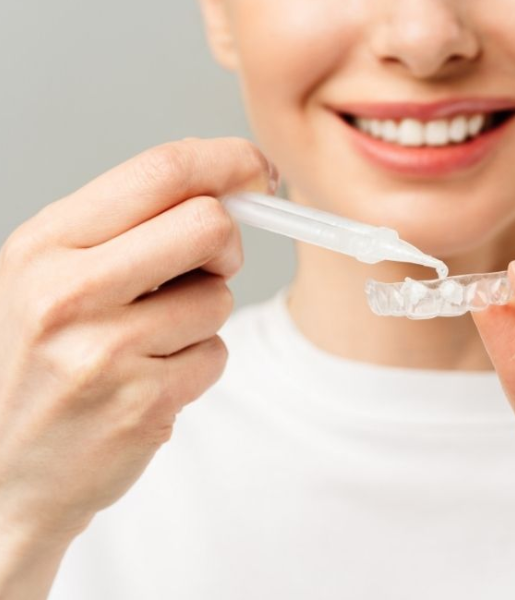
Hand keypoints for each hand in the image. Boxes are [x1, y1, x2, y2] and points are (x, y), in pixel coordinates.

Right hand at [0, 138, 276, 591]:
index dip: (228, 161)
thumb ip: (134, 223)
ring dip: (202, 316)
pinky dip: (198, 363)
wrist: (8, 466)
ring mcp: (106, 352)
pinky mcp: (143, 404)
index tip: (259, 170)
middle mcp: (69, 292)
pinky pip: (216, 354)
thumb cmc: (46, 358)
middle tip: (209, 266)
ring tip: (149, 341)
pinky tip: (150, 379)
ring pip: (220, 297)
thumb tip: (229, 182)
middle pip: (208, 225)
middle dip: (226, 245)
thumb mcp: (58, 272)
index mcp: (46, 243)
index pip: (161, 171)